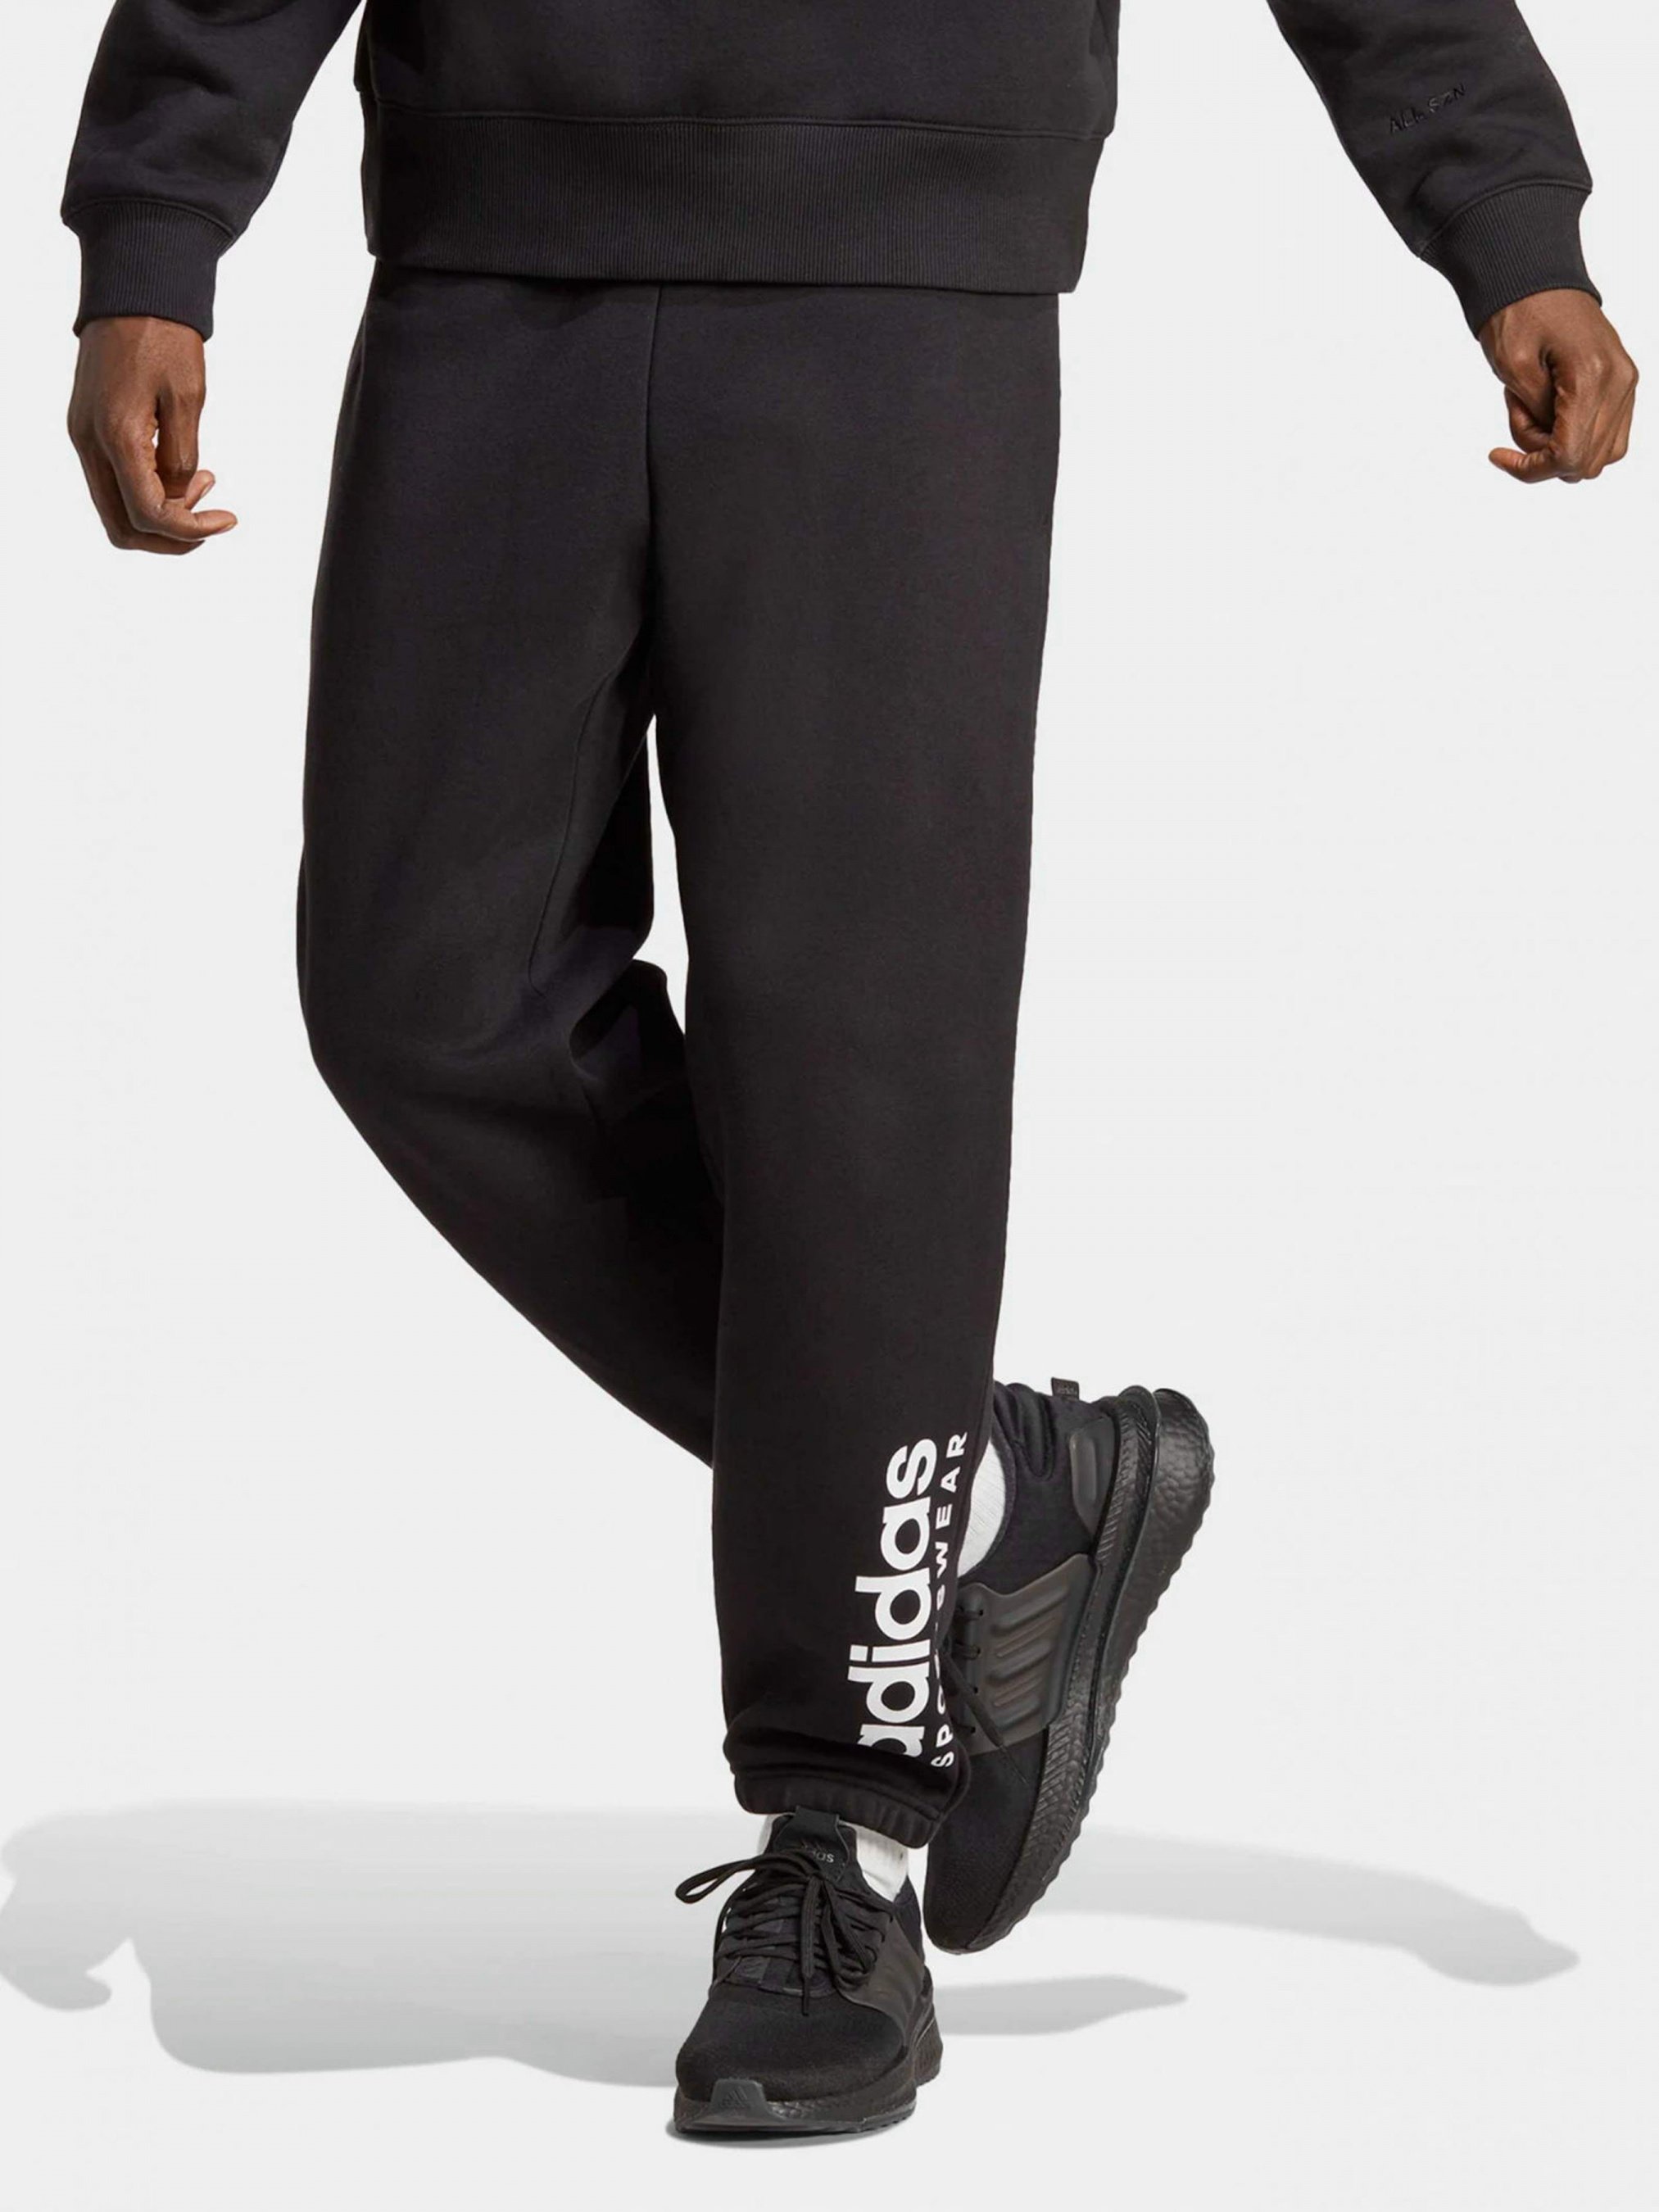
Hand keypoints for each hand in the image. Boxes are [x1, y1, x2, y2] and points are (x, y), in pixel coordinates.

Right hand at [67, 316, 237, 552]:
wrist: (131, 292)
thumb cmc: (162, 336)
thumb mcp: (188, 399)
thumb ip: (182, 457)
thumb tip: (178, 497)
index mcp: (117, 436)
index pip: (150, 515)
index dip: (193, 530)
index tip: (229, 519)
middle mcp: (90, 442)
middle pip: (123, 527)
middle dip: (172, 536)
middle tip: (213, 517)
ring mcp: (83, 437)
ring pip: (115, 509)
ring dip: (160, 514)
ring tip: (202, 483)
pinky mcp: (87, 428)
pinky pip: (112, 482)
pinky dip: (146, 491)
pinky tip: (179, 470)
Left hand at [1480, 290, 1636, 485]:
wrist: (1538, 273)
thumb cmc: (1519, 311)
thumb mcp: (1513, 367)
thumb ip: (1536, 416)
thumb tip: (1552, 449)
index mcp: (1592, 377)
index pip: (1569, 456)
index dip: (1530, 469)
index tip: (1497, 455)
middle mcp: (1620, 383)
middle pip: (1585, 463)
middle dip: (1542, 454)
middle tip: (1517, 411)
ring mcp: (1626, 383)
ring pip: (1600, 455)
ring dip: (1559, 446)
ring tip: (1531, 406)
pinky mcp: (1623, 383)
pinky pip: (1607, 435)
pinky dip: (1575, 436)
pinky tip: (1548, 409)